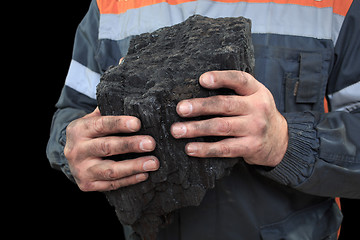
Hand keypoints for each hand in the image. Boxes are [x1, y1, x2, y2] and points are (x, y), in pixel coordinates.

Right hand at [64, 108, 158, 191]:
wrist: (70, 156)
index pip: (101, 125)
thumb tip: (136, 104)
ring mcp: (81, 170)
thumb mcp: (92, 119)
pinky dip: (129, 180)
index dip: (119, 124)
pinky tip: (144, 174)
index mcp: (79, 129)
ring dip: (134, 166)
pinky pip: (111, 185)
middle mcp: (77, 150)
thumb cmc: (90, 134)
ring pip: (110, 170)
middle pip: (107, 147)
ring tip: (153, 163)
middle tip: (151, 144)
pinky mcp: (87, 185)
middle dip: (131, 145)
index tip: (138, 123)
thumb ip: (109, 112)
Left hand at [170, 71, 287, 166]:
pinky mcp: (250, 147)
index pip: (240, 79)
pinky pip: (224, 149)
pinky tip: (190, 148)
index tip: (202, 80)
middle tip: (180, 109)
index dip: (221, 78)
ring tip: (177, 130)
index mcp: (256, 91)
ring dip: (196, 129)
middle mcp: (258, 108)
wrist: (279, 140)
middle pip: (225, 105)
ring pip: (222, 127)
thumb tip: (195, 88)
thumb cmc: (256, 113)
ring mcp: (255, 129)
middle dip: (200, 106)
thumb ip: (234, 90)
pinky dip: (205, 149)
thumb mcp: (253, 96)